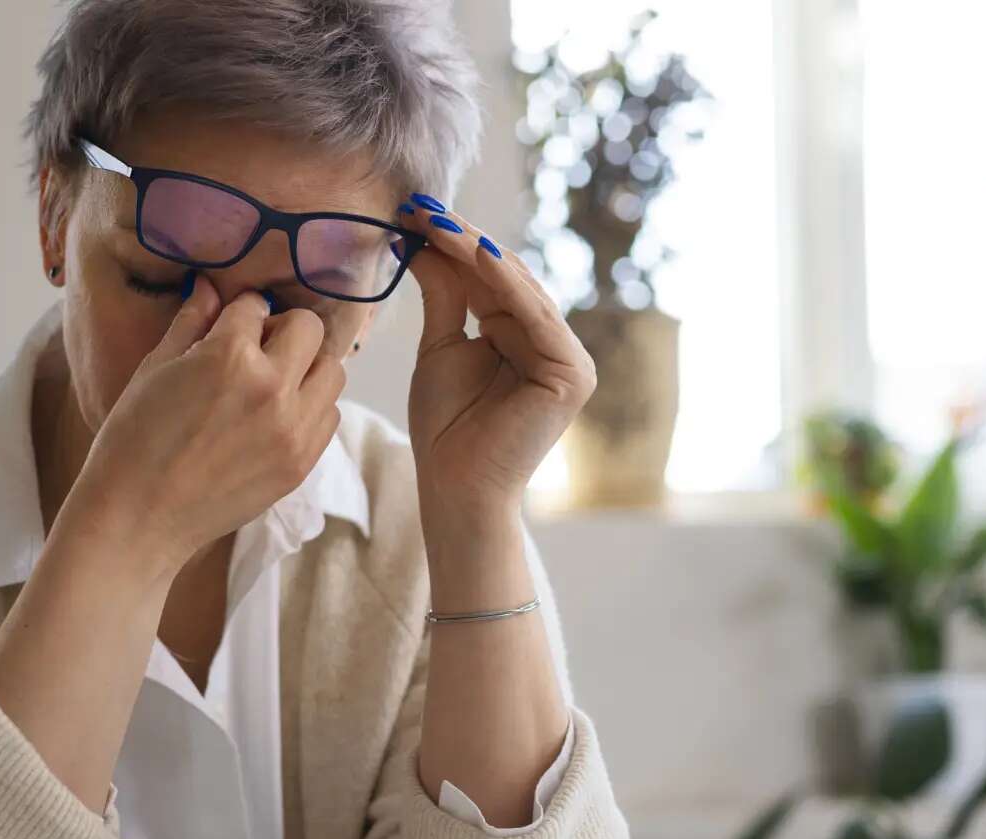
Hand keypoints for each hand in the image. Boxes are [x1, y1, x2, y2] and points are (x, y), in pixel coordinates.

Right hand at [73, 275, 341, 572]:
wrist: (139, 517)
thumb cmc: (133, 440)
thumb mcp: (154, 369)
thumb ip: (190, 323)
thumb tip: (210, 287)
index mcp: (230, 356)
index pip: (256, 306)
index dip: (238, 314)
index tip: (227, 327)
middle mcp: (272, 388)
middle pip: (309, 329)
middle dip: (282, 331)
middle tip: (255, 352)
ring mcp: (293, 429)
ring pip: (332, 371)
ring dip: (306, 368)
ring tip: (272, 386)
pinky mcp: (301, 463)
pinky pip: (329, 416)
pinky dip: (310, 408)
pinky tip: (276, 418)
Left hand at [397, 200, 595, 518]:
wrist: (454, 486)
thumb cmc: (446, 428)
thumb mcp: (441, 346)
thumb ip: (444, 295)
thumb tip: (423, 242)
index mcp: (524, 336)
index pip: (488, 279)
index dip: (453, 244)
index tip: (413, 212)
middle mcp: (552, 342)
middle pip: (505, 278)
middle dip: (462, 241)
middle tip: (421, 207)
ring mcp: (569, 358)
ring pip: (519, 290)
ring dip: (477, 252)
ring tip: (439, 222)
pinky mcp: (573, 374)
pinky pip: (535, 317)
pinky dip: (505, 284)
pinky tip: (474, 253)